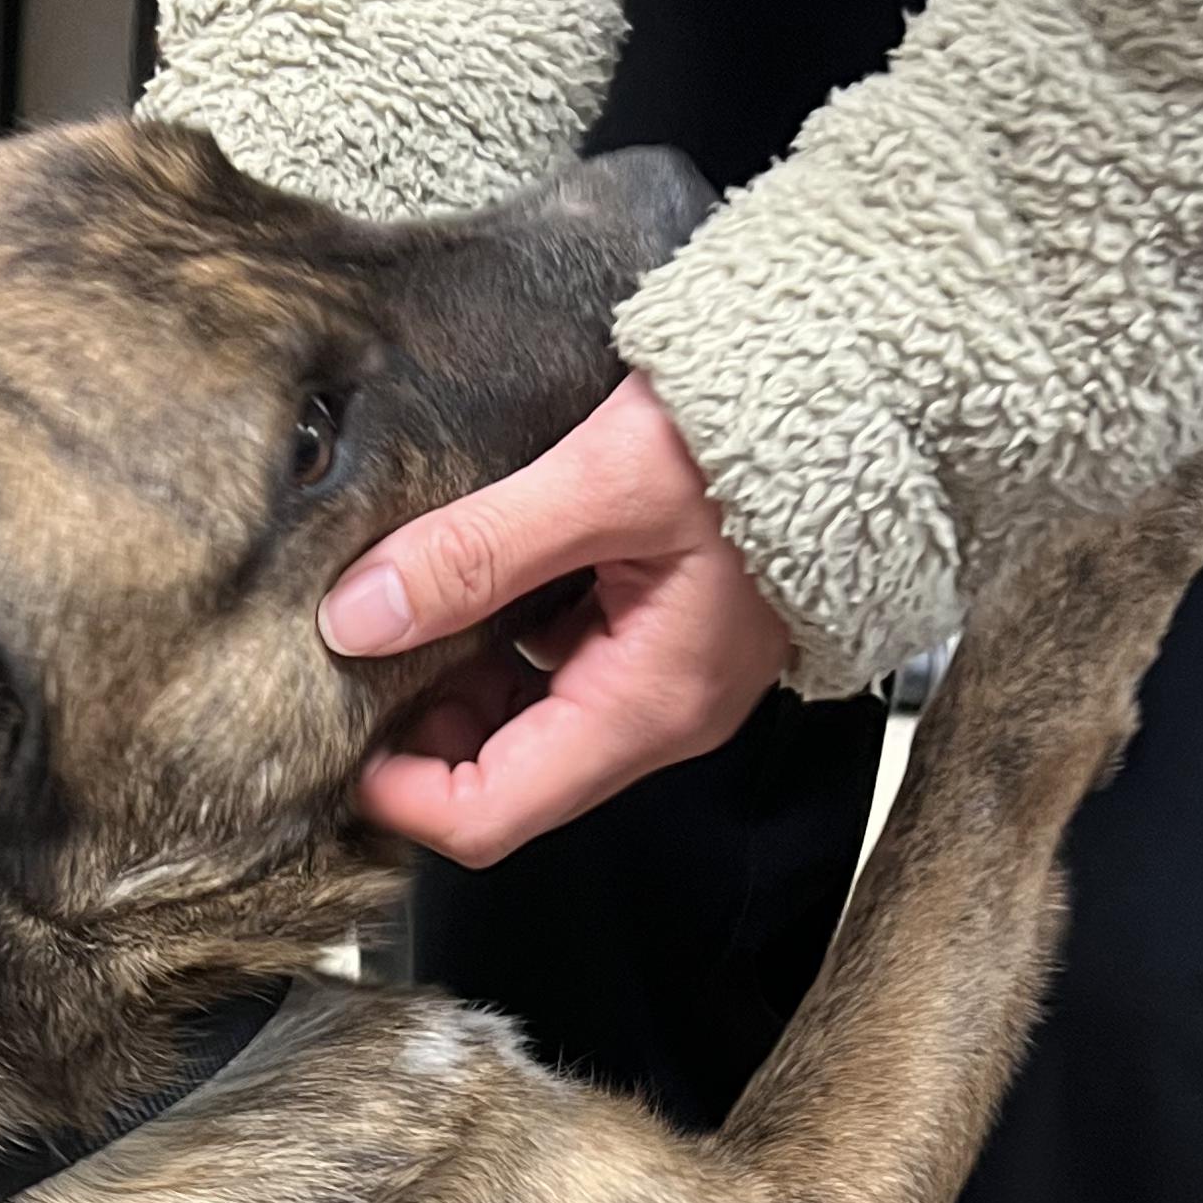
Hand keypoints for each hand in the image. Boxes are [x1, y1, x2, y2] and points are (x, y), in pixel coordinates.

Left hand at [319, 374, 793, 863]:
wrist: (870, 386)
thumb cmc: (769, 433)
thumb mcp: (601, 482)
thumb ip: (475, 552)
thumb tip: (359, 616)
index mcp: (646, 707)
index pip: (491, 816)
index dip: (399, 795)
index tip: (331, 741)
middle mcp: (656, 711)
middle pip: (499, 775)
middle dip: (415, 732)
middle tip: (350, 651)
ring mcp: (661, 672)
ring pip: (520, 716)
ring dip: (451, 675)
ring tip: (396, 601)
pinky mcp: (659, 626)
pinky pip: (555, 660)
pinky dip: (495, 632)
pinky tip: (466, 569)